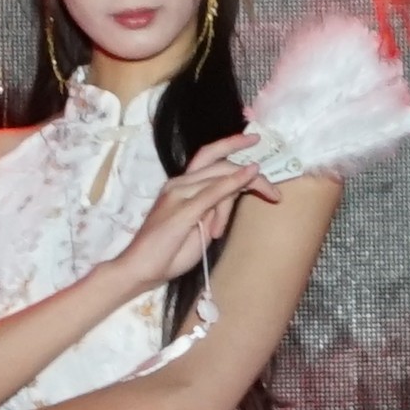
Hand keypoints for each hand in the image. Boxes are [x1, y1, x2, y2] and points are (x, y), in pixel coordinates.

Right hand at [113, 139, 267, 292]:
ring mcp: (179, 195)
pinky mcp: (183, 210)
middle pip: (219, 163)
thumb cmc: (167, 253)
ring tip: (270, 197)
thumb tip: (233, 196)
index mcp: (181, 186)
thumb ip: (214, 208)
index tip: (253, 140)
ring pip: (221, 176)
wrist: (138, 269)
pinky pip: (214, 191)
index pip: (209, 158)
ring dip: (248, 186)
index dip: (231, 144)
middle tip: (271, 177)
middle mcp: (178, 184)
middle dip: (249, 166)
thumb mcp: (199, 227)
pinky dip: (235, 182)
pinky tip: (250, 175)